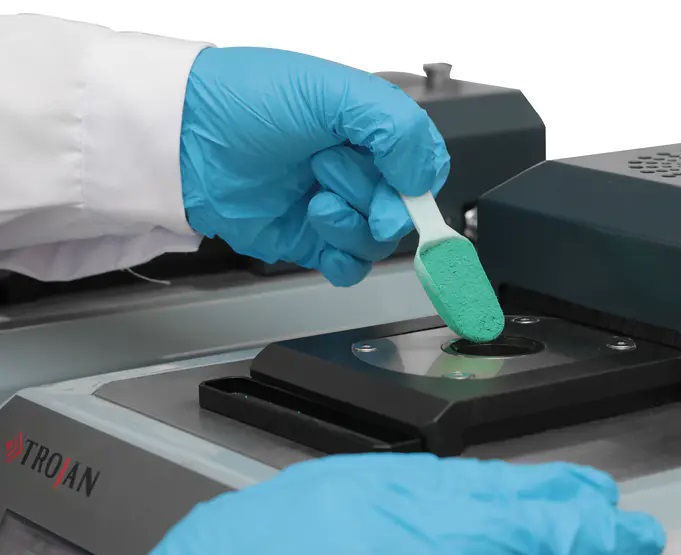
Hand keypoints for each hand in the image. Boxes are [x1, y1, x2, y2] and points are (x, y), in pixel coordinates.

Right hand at [120, 454, 664, 554]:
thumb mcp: (300, 507)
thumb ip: (373, 503)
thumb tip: (420, 505)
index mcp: (392, 496)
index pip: (499, 485)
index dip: (553, 488)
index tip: (585, 491)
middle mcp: (431, 553)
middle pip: (539, 538)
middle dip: (597, 537)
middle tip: (631, 538)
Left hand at [180, 47, 449, 286]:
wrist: (189, 142)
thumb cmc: (249, 102)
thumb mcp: (332, 93)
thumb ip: (394, 126)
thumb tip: (423, 178)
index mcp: (369, 131)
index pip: (423, 168)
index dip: (417, 184)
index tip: (401, 184)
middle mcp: (356, 171)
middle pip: (401, 211)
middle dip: (369, 196)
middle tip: (328, 170)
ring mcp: (335, 209)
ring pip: (377, 243)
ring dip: (350, 225)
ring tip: (314, 200)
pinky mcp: (311, 243)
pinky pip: (350, 269)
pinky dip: (344, 261)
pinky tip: (320, 235)